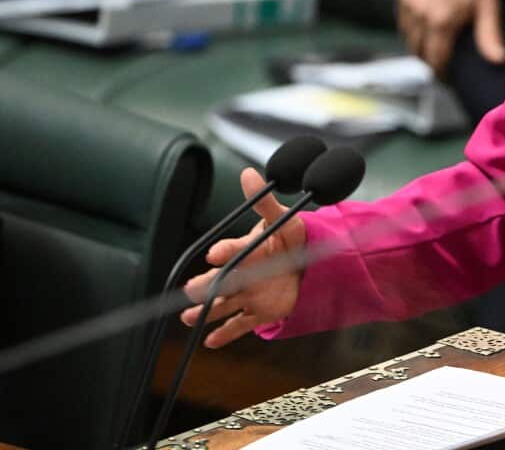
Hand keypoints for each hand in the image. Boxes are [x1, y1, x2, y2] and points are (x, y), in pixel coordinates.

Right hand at [179, 168, 305, 347]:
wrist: (306, 264)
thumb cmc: (290, 240)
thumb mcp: (283, 221)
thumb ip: (266, 203)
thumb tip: (248, 173)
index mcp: (246, 250)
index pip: (233, 250)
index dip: (226, 251)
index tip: (216, 253)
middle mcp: (241, 274)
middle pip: (220, 281)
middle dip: (205, 286)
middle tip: (192, 291)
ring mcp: (247, 295)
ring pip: (222, 305)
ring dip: (206, 312)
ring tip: (188, 318)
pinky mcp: (258, 312)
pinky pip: (240, 325)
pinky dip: (226, 334)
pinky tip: (210, 341)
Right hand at [394, 0, 504, 74]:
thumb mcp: (487, 6)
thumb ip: (488, 36)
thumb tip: (498, 60)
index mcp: (441, 20)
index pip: (435, 58)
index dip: (440, 71)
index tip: (446, 76)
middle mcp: (420, 12)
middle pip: (418, 50)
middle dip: (429, 58)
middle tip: (440, 60)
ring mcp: (408, 0)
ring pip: (407, 35)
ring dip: (418, 43)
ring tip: (433, 44)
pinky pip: (402, 18)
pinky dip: (411, 26)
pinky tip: (424, 25)